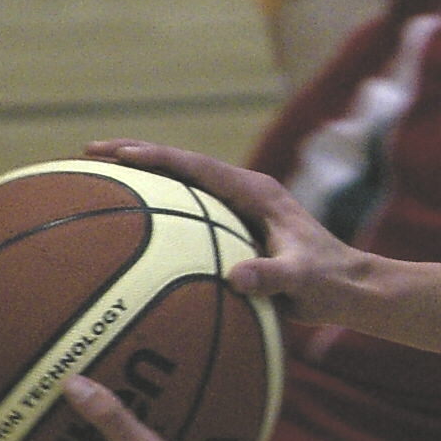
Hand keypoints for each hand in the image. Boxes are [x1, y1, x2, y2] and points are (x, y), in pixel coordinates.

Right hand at [86, 137, 362, 317]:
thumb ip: (274, 276)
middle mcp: (245, 193)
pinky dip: (156, 213)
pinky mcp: (235, 229)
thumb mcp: (303, 280)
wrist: (352, 289)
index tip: (117, 154)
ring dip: (142, 180)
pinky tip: (126, 230)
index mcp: (257, 192)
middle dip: (136, 156)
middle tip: (88, 151)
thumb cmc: (330, 282)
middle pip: (181, 166)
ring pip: (182, 186)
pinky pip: (188, 214)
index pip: (198, 167)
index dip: (157, 158)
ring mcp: (239, 209)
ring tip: (94, 178)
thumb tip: (238, 278)